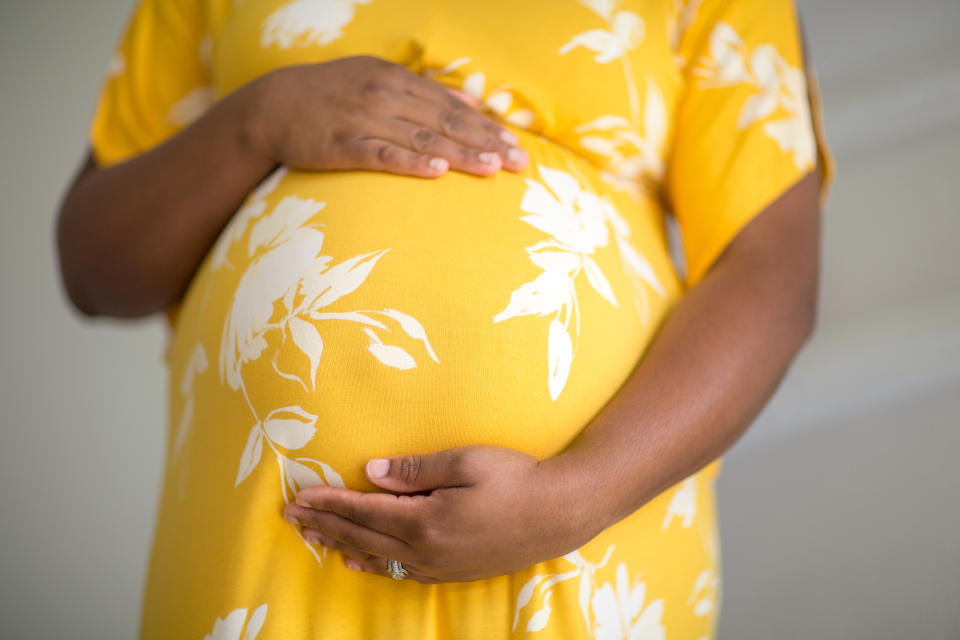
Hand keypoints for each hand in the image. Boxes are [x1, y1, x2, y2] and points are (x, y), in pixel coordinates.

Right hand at [249, 55, 528, 177]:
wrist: (273, 106)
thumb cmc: (333, 95)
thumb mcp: (378, 79)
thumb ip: (424, 91)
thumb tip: (471, 99)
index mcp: (396, 79)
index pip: (452, 106)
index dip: (486, 126)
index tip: (515, 144)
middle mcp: (385, 96)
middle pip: (445, 122)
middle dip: (485, 142)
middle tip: (518, 162)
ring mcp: (364, 120)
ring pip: (422, 139)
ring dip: (461, 154)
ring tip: (492, 168)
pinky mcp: (343, 145)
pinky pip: (383, 155)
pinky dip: (411, 162)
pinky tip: (438, 172)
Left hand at [281, 446, 601, 582]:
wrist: (559, 512)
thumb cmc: (515, 478)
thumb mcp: (465, 461)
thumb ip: (415, 469)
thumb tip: (371, 472)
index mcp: (424, 519)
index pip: (363, 509)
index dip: (328, 502)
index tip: (298, 496)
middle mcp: (425, 550)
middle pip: (362, 535)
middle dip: (324, 524)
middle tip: (290, 516)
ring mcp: (438, 565)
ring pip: (376, 556)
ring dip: (341, 544)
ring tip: (312, 537)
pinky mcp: (452, 571)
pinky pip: (398, 571)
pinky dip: (371, 563)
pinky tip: (357, 560)